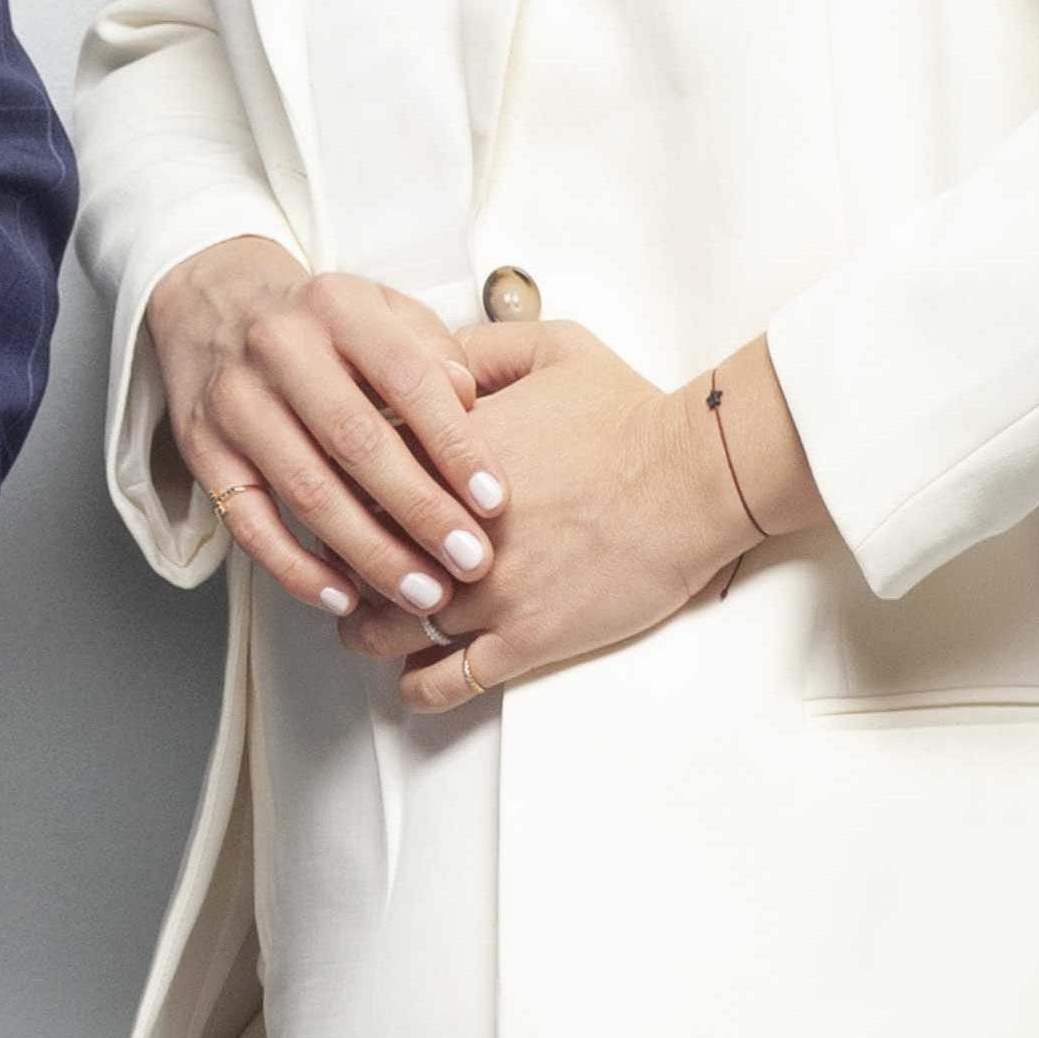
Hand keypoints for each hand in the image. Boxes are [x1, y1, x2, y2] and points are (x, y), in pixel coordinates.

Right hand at [144, 235, 501, 624]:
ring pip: (306, 492)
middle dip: (419, 510)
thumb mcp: (379, 307)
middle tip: (472, 562)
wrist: (212, 301)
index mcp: (337, 308)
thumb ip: (428, 349)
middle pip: (355, 443)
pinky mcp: (205, 452)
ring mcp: (236, 404)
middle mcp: (279, 351)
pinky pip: (249, 524)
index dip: (454, 444)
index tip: (494, 501)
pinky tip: (344, 598)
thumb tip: (471, 402)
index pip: (406, 379)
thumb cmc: (318, 320)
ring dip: (370, 553)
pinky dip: (296, 569)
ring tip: (425, 594)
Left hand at [352, 318, 817, 711]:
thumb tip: (430, 361)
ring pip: (386, 627)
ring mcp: (486, 590)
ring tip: (367, 628)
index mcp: (443, 457)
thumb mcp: (548, 350)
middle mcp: (449, 527)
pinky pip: (445, 681)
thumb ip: (476, 352)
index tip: (341, 504)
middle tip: (345, 571)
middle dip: (342, 564)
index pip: (350, 480)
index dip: (338, 495)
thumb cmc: (633, 414)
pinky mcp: (525, 638)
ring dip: (366, 631)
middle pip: (355, 556)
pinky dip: (417, 687)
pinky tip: (411, 681)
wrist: (700, 474)